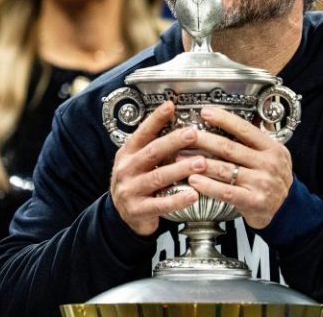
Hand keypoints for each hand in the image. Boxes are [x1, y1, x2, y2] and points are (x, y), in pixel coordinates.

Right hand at [110, 101, 204, 235]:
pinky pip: (160, 204)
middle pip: (152, 152)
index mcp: (127, 153)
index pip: (142, 133)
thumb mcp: (137, 161)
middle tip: (193, 134)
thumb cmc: (137, 182)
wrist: (121, 215)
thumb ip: (152, 145)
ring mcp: (130, 190)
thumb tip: (178, 122)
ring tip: (201, 163)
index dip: (156, 119)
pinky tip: (193, 195)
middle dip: (174, 142)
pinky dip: (178, 199)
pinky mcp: (138, 210)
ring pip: (158, 177)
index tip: (170, 106)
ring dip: (180, 169)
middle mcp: (126, 169)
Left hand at [186, 106, 292, 228]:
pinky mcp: (253, 201)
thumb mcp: (272, 154)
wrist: (287, 207)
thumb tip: (225, 120)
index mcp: (272, 147)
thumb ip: (253, 140)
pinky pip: (225, 191)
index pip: (245, 129)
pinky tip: (193, 181)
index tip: (205, 112)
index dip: (224, 119)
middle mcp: (268, 163)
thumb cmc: (271, 177)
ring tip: (180, 158)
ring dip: (199, 163)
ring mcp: (262, 183)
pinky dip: (207, 185)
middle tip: (185, 135)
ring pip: (224, 169)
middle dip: (203, 140)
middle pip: (229, 148)